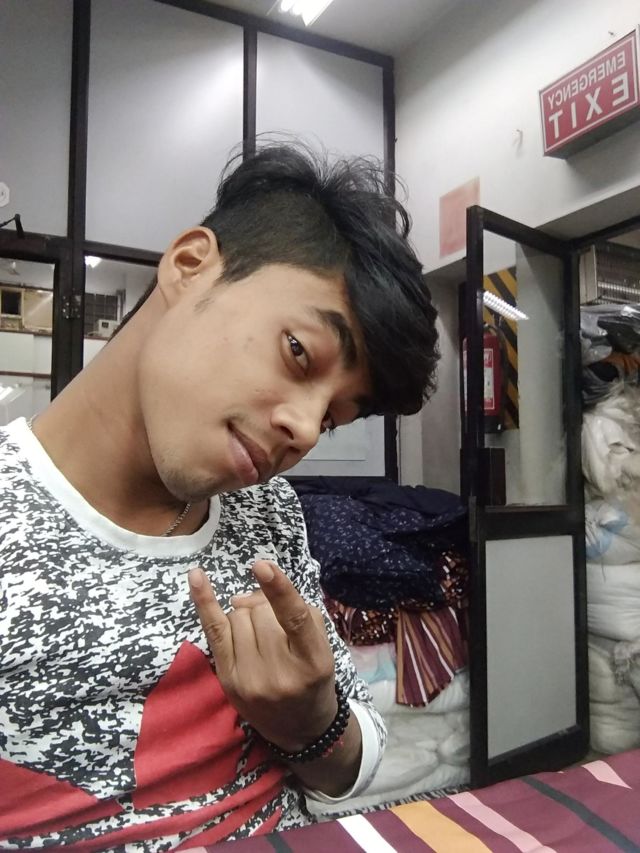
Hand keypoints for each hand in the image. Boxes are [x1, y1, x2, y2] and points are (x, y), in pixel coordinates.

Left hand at [189, 561, 338, 752]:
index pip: (294, 619)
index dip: (278, 589)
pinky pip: (213, 631)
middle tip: (273, 624)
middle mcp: (281, 674)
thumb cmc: (312, 676)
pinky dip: (205, 602)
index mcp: (313, 661)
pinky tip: (197, 577)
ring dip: (247, 615)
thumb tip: (244, 596)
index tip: (261, 565)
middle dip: (265, 607)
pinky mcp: (228, 681)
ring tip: (259, 635)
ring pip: (238, 617)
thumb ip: (293, 609)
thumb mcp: (320, 643)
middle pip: (261, 614)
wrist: (301, 728)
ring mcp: (250, 681)